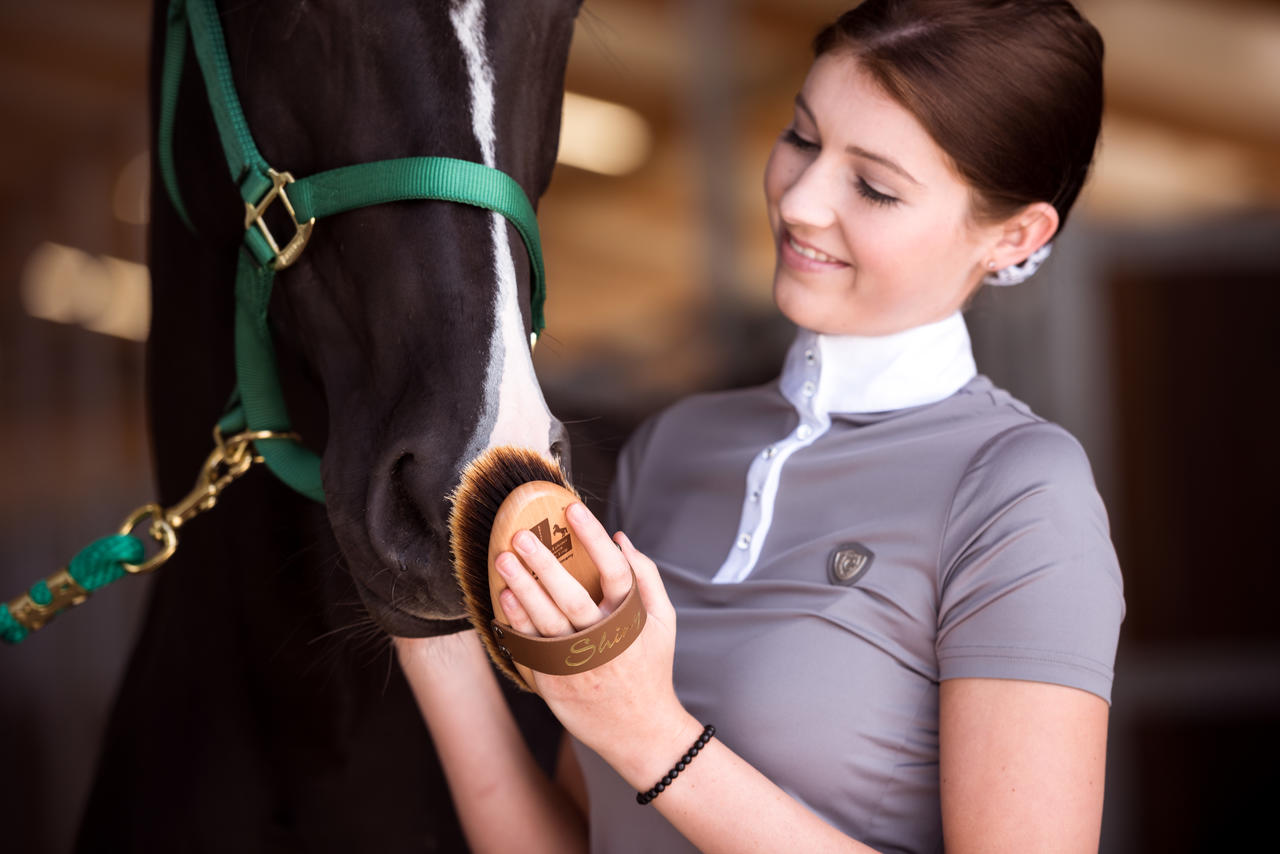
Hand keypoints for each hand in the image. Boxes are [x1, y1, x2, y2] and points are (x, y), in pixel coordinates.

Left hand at [495, 502, 701, 784]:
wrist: (638, 731)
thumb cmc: (649, 668)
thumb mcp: (662, 621)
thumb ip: (646, 577)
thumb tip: (622, 538)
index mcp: (630, 621)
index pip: (615, 571)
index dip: (593, 538)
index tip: (572, 510)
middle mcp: (602, 641)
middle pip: (571, 595)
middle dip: (545, 563)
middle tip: (523, 534)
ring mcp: (575, 663)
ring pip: (544, 620)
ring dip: (522, 587)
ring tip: (504, 558)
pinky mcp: (553, 680)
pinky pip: (530, 646)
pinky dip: (516, 621)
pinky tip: (504, 597)